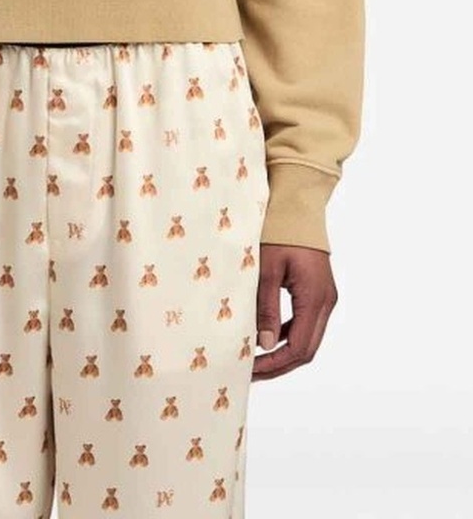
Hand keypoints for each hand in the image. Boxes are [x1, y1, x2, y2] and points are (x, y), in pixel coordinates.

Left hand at [252, 243, 337, 379]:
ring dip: (283, 352)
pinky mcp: (318, 292)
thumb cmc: (280, 232)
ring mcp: (325, 297)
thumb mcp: (267, 269)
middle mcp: (326, 301)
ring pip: (307, 338)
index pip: (298, 347)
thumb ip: (266, 307)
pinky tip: (265, 336)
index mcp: (315, 297)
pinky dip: (287, 334)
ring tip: (255, 359)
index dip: (274, 364)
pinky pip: (305, 322)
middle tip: (250, 372)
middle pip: (306, 349)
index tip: (250, 370)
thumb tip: (264, 345)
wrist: (298, 206)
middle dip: (278, 364)